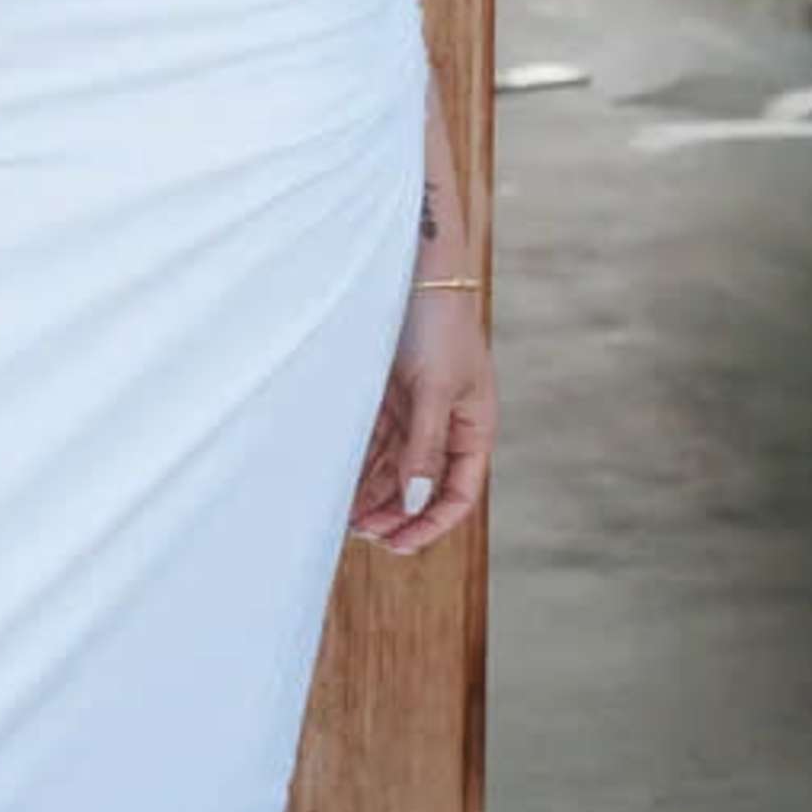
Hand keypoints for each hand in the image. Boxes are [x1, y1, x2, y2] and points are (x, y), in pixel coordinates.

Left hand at [345, 276, 490, 561]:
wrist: (411, 266)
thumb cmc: (438, 323)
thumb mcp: (436, 389)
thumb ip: (425, 447)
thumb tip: (417, 503)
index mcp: (474, 428)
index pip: (457, 493)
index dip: (431, 524)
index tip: (398, 545)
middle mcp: (446, 426)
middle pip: (421, 487)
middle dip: (394, 515)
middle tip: (360, 535)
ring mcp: (415, 413)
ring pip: (393, 470)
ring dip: (372, 495)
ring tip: (342, 519)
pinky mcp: (387, 398)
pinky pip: (372, 444)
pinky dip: (357, 466)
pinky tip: (336, 484)